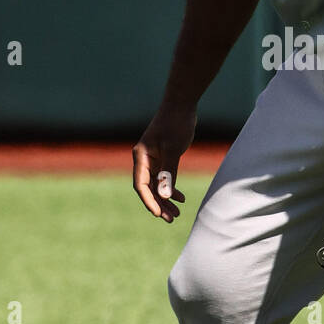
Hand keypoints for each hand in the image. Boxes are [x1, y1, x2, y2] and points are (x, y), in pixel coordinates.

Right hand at [132, 105, 196, 221]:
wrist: (181, 105)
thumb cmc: (176, 124)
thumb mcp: (173, 149)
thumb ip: (168, 172)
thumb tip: (164, 195)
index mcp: (141, 157)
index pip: (141, 185)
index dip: (149, 201)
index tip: (158, 214)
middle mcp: (144, 160)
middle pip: (148, 188)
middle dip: (159, 204)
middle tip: (170, 219)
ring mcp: (153, 159)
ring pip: (157, 185)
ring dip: (166, 199)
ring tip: (176, 214)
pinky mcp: (162, 158)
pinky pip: (164, 178)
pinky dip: (171, 188)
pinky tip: (180, 198)